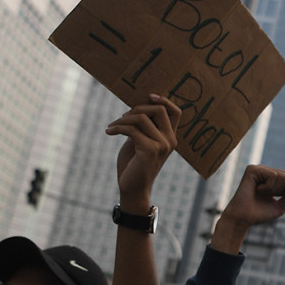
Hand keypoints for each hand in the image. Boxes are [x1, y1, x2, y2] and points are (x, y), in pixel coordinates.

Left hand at [106, 94, 180, 209]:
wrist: (132, 188)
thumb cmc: (133, 165)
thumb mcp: (138, 141)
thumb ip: (142, 127)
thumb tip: (135, 108)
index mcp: (169, 137)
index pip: (176, 112)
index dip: (164, 100)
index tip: (148, 96)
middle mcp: (170, 140)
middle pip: (159, 109)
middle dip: (138, 108)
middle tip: (122, 116)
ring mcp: (162, 145)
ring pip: (142, 118)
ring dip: (122, 119)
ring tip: (112, 126)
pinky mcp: (150, 150)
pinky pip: (132, 130)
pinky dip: (117, 128)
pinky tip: (109, 132)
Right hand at [211, 165, 284, 253]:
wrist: (243, 218)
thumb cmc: (259, 213)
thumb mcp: (280, 207)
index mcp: (271, 177)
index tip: (272, 197)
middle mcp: (265, 171)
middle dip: (281, 190)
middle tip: (266, 195)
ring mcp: (259, 169)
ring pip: (282, 175)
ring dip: (273, 190)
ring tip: (260, 193)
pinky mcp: (253, 169)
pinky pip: (273, 175)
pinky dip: (268, 187)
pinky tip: (257, 190)